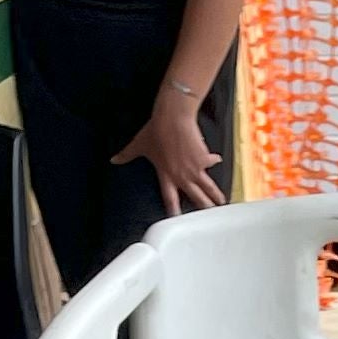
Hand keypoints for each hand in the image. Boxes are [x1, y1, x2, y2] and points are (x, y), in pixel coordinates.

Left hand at [114, 87, 224, 216]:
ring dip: (215, 195)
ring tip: (222, 203)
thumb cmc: (156, 130)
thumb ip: (127, 154)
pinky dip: (215, 160)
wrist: (173, 117)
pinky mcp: (203, 157)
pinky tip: (218, 161)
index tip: (178, 221)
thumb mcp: (139, 144)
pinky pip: (212, 162)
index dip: (174, 212)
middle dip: (204, 208)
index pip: (170, 200)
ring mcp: (195, 168)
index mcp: (166, 176)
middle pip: (196, 198)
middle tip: (210, 216)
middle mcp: (182, 176)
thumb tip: (114, 159)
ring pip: (208, 187)